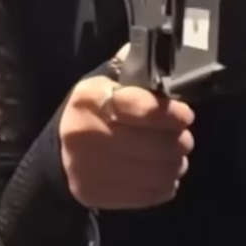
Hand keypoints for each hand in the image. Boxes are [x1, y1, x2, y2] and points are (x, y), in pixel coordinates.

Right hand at [59, 69, 194, 209]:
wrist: (60, 151)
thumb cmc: (96, 110)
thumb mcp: (108, 81)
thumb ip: (137, 68)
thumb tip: (166, 51)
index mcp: (92, 99)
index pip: (143, 109)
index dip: (171, 114)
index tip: (185, 116)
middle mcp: (87, 134)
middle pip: (155, 145)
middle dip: (180, 142)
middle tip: (183, 138)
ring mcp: (89, 169)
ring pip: (157, 173)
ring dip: (175, 165)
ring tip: (174, 157)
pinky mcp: (96, 195)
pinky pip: (149, 195)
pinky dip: (165, 185)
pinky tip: (161, 174)